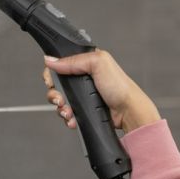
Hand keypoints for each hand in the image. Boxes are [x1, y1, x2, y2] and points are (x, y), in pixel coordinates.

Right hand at [41, 49, 160, 133]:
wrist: (128, 111)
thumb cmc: (120, 87)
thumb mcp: (98, 63)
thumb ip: (73, 60)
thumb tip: (52, 60)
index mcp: (86, 63)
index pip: (60, 64)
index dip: (52, 73)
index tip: (52, 80)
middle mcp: (82, 78)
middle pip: (56, 84)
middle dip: (54, 93)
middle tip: (60, 98)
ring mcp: (82, 95)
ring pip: (60, 100)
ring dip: (60, 107)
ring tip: (68, 111)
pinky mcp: (84, 109)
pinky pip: (67, 113)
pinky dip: (67, 117)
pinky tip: (72, 118)